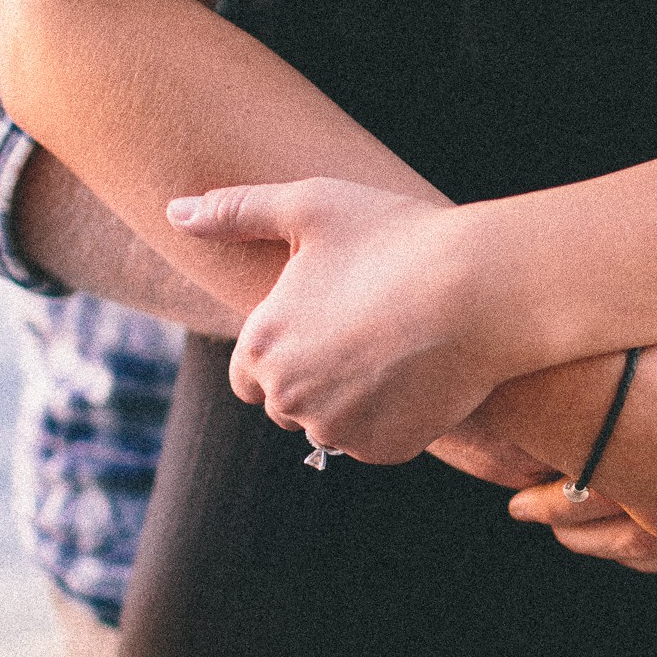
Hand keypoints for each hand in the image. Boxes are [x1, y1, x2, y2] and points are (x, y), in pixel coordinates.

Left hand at [168, 177, 509, 463]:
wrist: (482, 289)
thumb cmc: (396, 239)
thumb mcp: (311, 206)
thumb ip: (235, 211)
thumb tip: (174, 211)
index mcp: (261, 346)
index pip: (247, 373)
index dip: (283, 347)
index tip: (325, 319)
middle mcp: (288, 398)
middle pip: (287, 402)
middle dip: (314, 375)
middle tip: (365, 329)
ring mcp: (338, 430)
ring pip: (331, 423)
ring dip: (351, 399)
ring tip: (395, 347)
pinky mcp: (384, 450)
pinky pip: (375, 441)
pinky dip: (391, 417)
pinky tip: (417, 374)